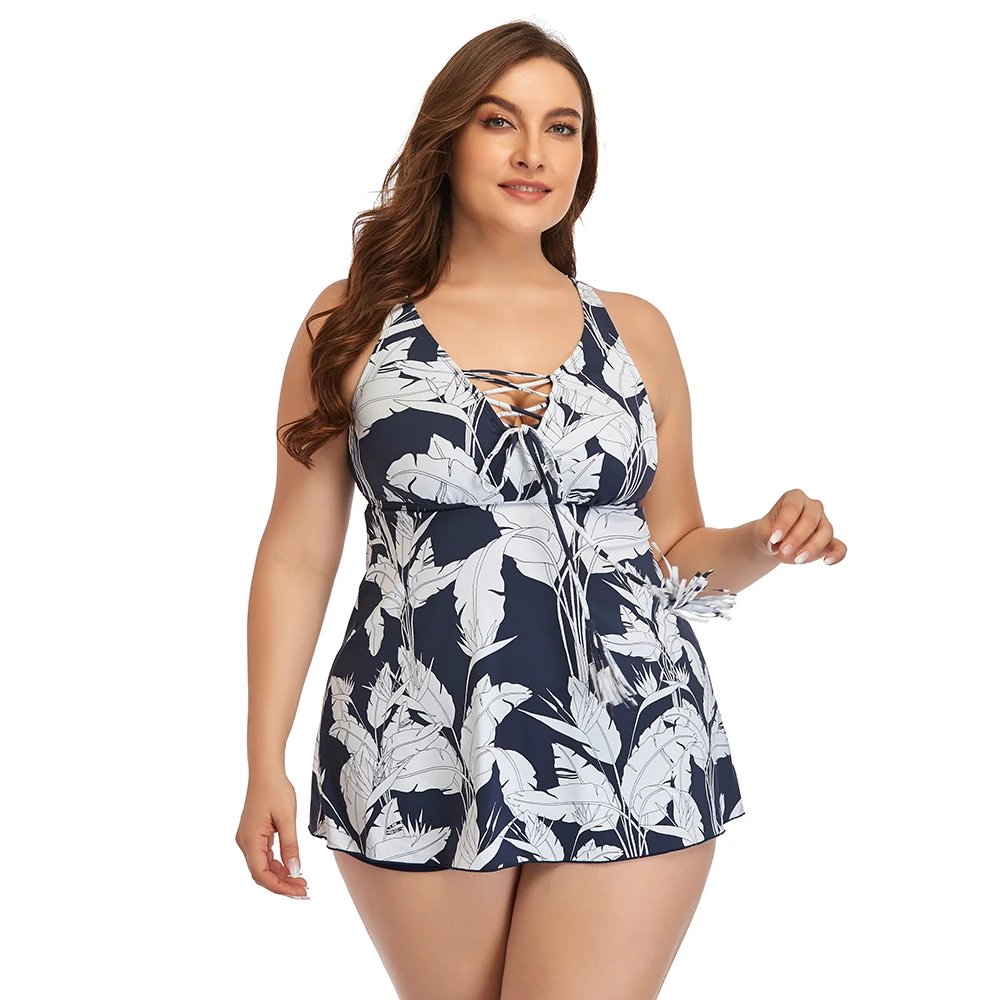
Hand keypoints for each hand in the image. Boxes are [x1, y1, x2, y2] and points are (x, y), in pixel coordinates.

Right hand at [235, 771, 309, 898]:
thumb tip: (294, 870)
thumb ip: (290, 846)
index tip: (298, 892)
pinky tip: (291, 866)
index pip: (261, 874)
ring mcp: (248, 839)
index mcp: (250, 839)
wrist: (266, 771)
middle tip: (303, 890)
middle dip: (282, 884)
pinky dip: (277, 864)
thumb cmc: (275, 790)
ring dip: (280, 875)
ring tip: (301, 880)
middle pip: (261, 873)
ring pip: (263, 866)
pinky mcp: (254, 834)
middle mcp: (245, 842)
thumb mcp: (287, 819)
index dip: (279, 887)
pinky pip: (264, 856)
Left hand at [752, 488, 846, 565]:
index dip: (784, 523)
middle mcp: (812, 506)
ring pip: (826, 532)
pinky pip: (840, 546)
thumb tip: (775, 544)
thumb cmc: (768, 533)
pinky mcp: (830, 541)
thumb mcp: (761, 533)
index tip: (774, 539)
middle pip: (810, 519)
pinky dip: (837, 554)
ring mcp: (824, 522)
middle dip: (797, 537)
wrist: (775, 544)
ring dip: (813, 547)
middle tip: (783, 551)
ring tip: (797, 560)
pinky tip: (827, 562)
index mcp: (794, 498)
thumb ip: (766, 536)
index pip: (792, 507)